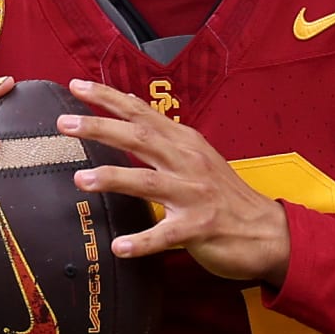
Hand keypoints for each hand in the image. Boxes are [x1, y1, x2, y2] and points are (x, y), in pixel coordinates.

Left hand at [60, 82, 290, 288]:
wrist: (268, 231)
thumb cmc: (227, 198)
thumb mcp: (198, 158)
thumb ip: (165, 141)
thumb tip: (130, 119)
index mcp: (185, 143)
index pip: (141, 112)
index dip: (109, 98)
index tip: (77, 86)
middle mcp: (188, 162)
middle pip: (138, 138)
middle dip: (100, 128)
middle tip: (66, 123)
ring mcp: (194, 195)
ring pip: (147, 182)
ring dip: (113, 178)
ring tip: (82, 179)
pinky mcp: (200, 228)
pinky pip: (166, 234)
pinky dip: (142, 241)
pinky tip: (120, 247)